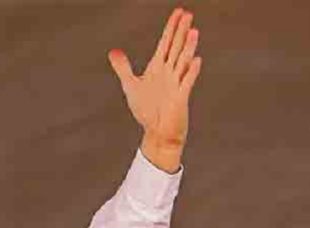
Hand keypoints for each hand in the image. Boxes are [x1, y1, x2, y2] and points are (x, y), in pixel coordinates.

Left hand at [108, 7, 201, 172]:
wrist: (157, 132)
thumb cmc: (146, 110)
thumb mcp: (131, 86)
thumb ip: (123, 67)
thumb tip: (114, 51)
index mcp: (158, 68)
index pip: (166, 43)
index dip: (171, 28)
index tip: (178, 12)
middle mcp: (169, 73)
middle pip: (176, 47)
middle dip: (180, 31)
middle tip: (188, 14)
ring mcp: (176, 84)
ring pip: (183, 62)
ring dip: (188, 47)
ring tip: (193, 31)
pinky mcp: (180, 98)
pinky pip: (186, 83)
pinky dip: (190, 72)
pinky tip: (195, 60)